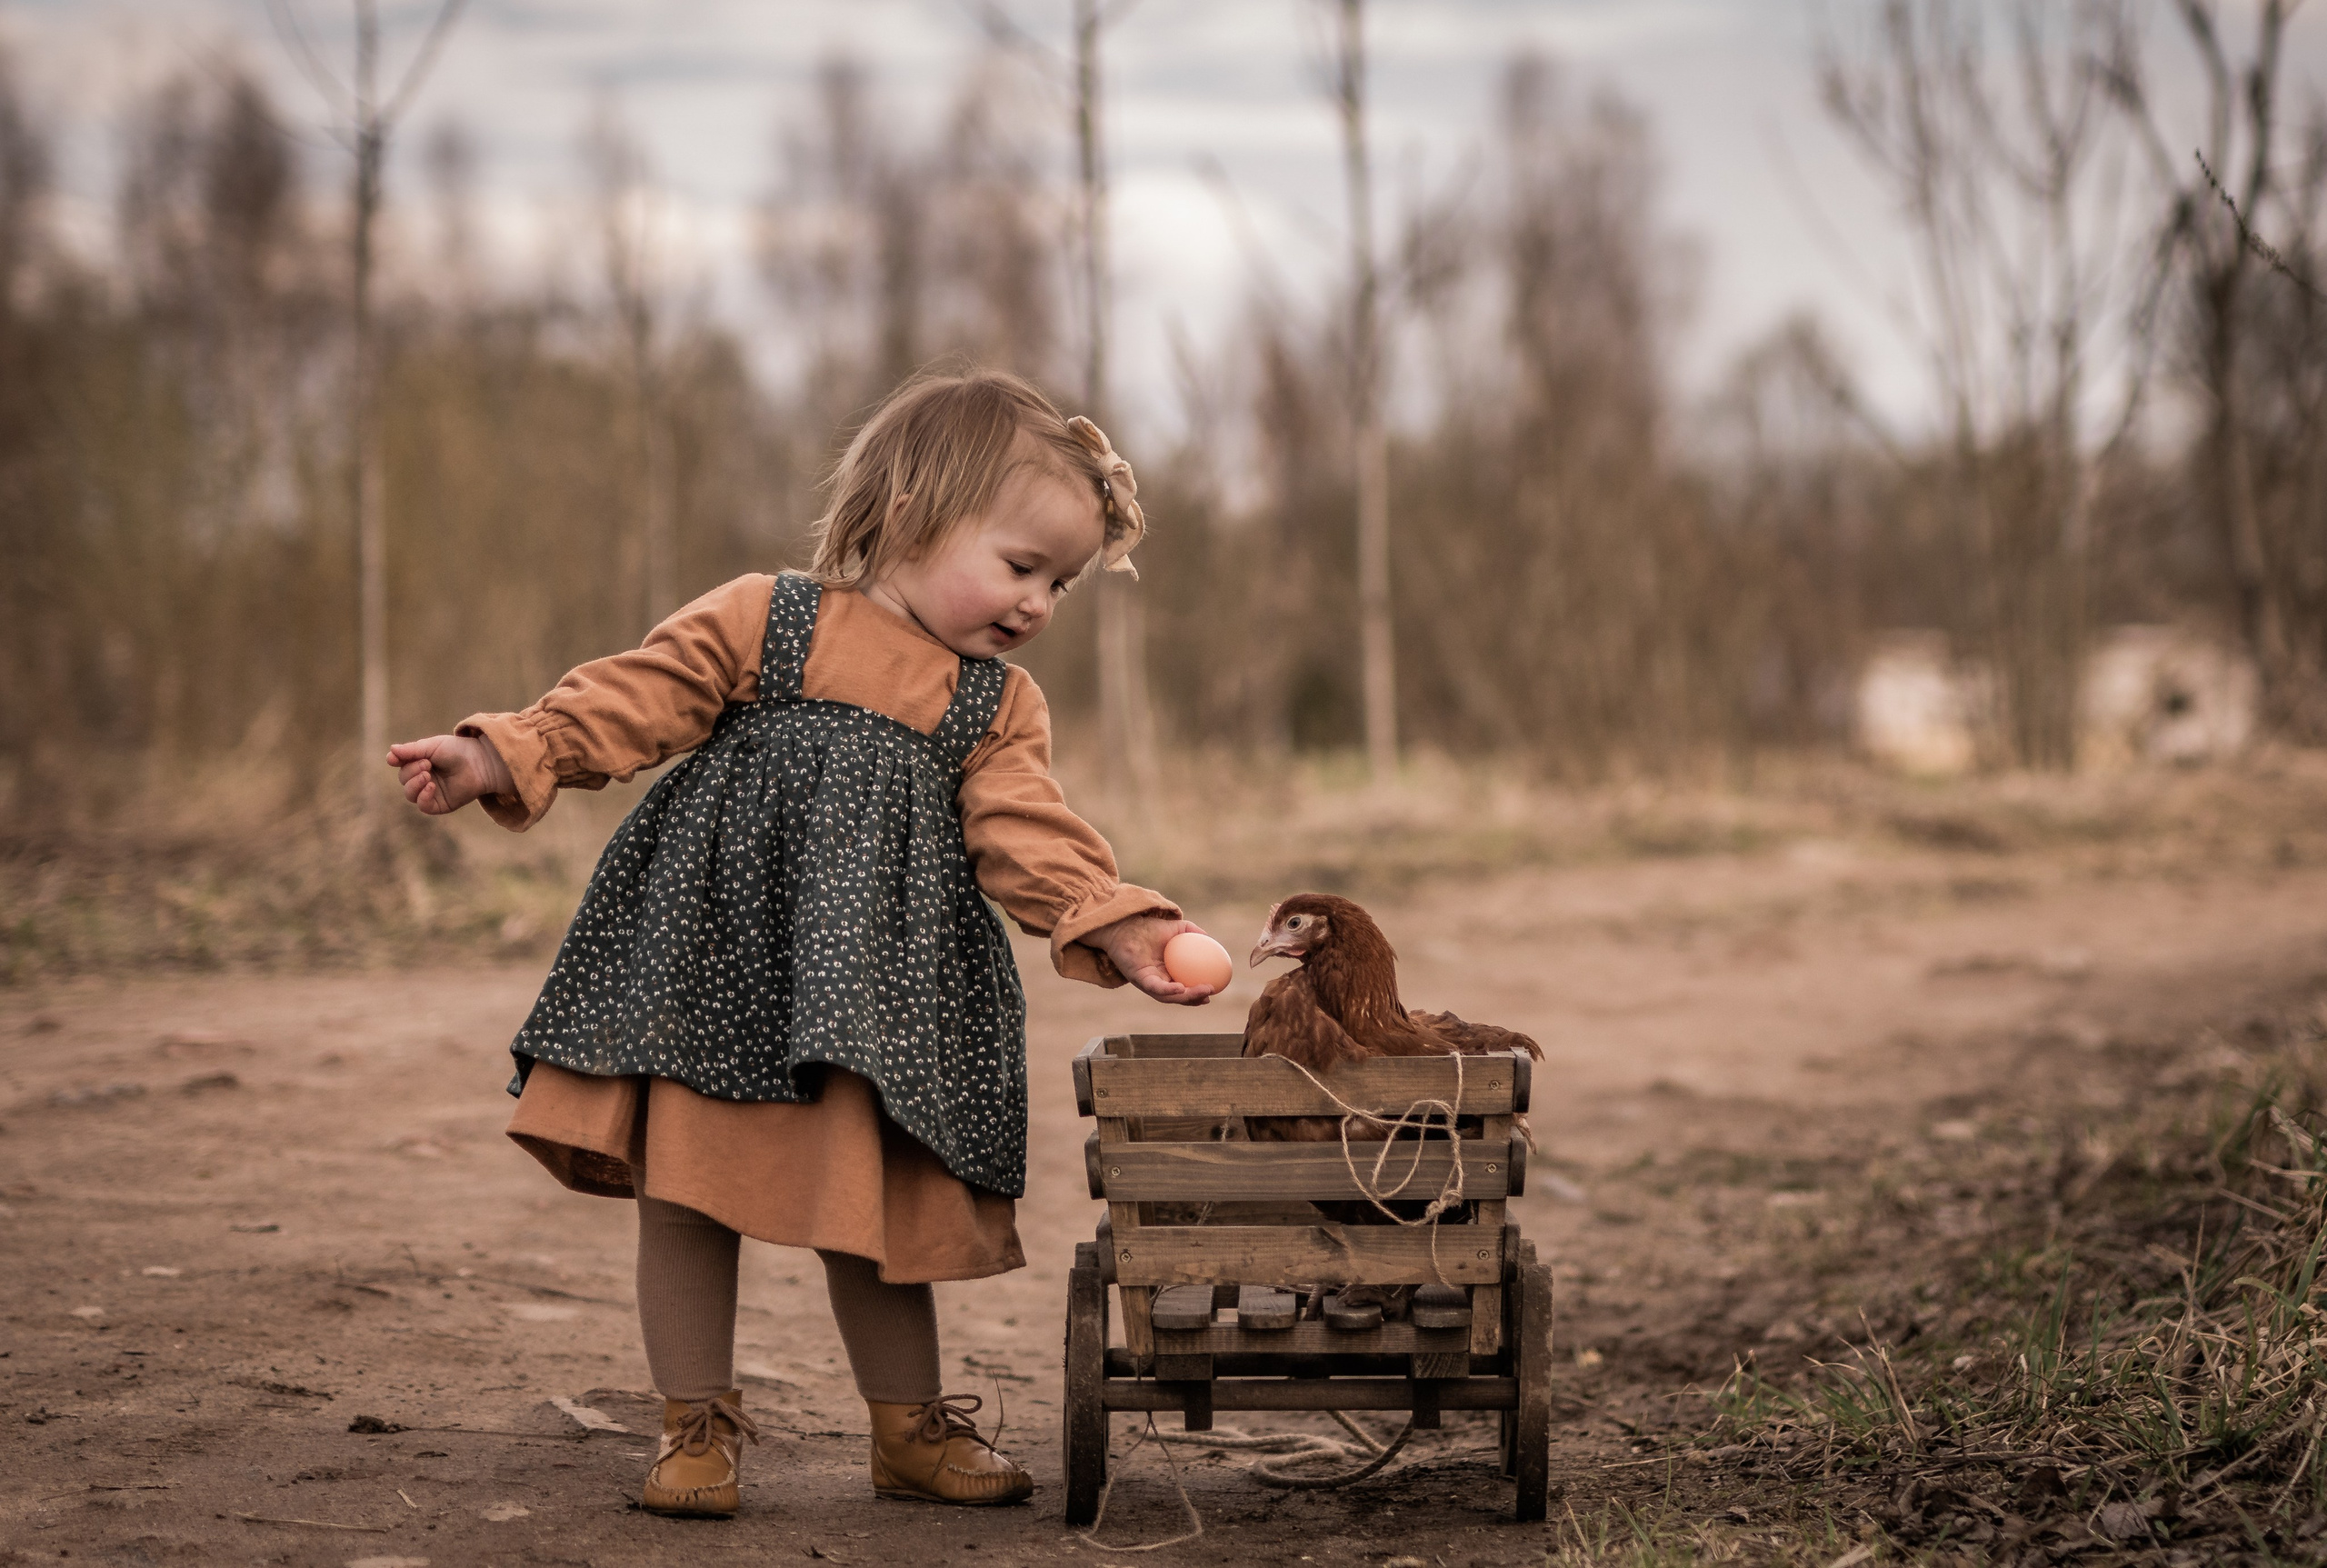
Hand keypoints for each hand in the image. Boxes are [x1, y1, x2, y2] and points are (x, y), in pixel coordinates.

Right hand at [386, 733, 514, 815]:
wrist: (481, 762)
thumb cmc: (458, 750)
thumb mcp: (432, 746)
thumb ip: (412, 750)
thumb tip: (390, 752)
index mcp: (420, 763)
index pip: (400, 765)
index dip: (395, 762)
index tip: (394, 759)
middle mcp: (424, 778)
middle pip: (404, 780)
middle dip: (411, 771)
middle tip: (427, 763)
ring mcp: (431, 792)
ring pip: (410, 794)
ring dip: (414, 784)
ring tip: (427, 775)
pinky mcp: (441, 804)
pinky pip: (424, 806)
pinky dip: (423, 797)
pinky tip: (430, 787)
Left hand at [1088, 914, 1216, 1005]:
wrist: (1125, 925)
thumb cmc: (1148, 928)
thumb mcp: (1175, 928)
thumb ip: (1192, 931)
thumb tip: (1209, 937)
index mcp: (1167, 973)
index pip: (1184, 987)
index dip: (1197, 992)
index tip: (1214, 989)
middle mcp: (1157, 980)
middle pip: (1177, 996)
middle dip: (1194, 999)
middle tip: (1210, 995)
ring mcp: (1148, 981)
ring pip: (1168, 996)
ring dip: (1186, 997)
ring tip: (1202, 992)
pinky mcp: (1139, 979)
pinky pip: (1155, 987)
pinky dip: (1168, 990)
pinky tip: (1181, 987)